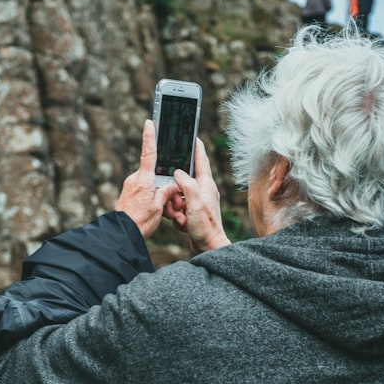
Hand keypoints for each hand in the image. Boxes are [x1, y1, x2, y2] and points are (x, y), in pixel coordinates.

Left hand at [116, 120, 178, 237]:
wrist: (121, 234)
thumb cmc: (139, 222)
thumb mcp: (158, 208)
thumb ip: (166, 193)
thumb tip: (171, 186)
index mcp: (144, 180)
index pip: (148, 153)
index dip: (149, 136)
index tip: (149, 122)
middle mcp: (135, 180)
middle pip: (154, 173)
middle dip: (164, 185)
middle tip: (169, 203)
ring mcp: (130, 186)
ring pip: (150, 184)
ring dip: (158, 195)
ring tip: (162, 212)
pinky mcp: (128, 194)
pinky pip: (144, 192)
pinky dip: (151, 199)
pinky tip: (154, 213)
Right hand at [164, 138, 230, 253]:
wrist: (209, 247)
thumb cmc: (206, 227)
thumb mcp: (195, 203)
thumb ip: (187, 185)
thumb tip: (178, 172)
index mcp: (206, 185)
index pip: (201, 160)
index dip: (196, 147)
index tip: (193, 136)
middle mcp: (203, 191)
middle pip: (183, 180)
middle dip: (175, 190)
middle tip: (176, 203)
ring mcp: (198, 202)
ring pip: (178, 195)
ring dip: (175, 206)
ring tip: (180, 216)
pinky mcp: (193, 212)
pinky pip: (179, 208)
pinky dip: (177, 216)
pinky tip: (181, 223)